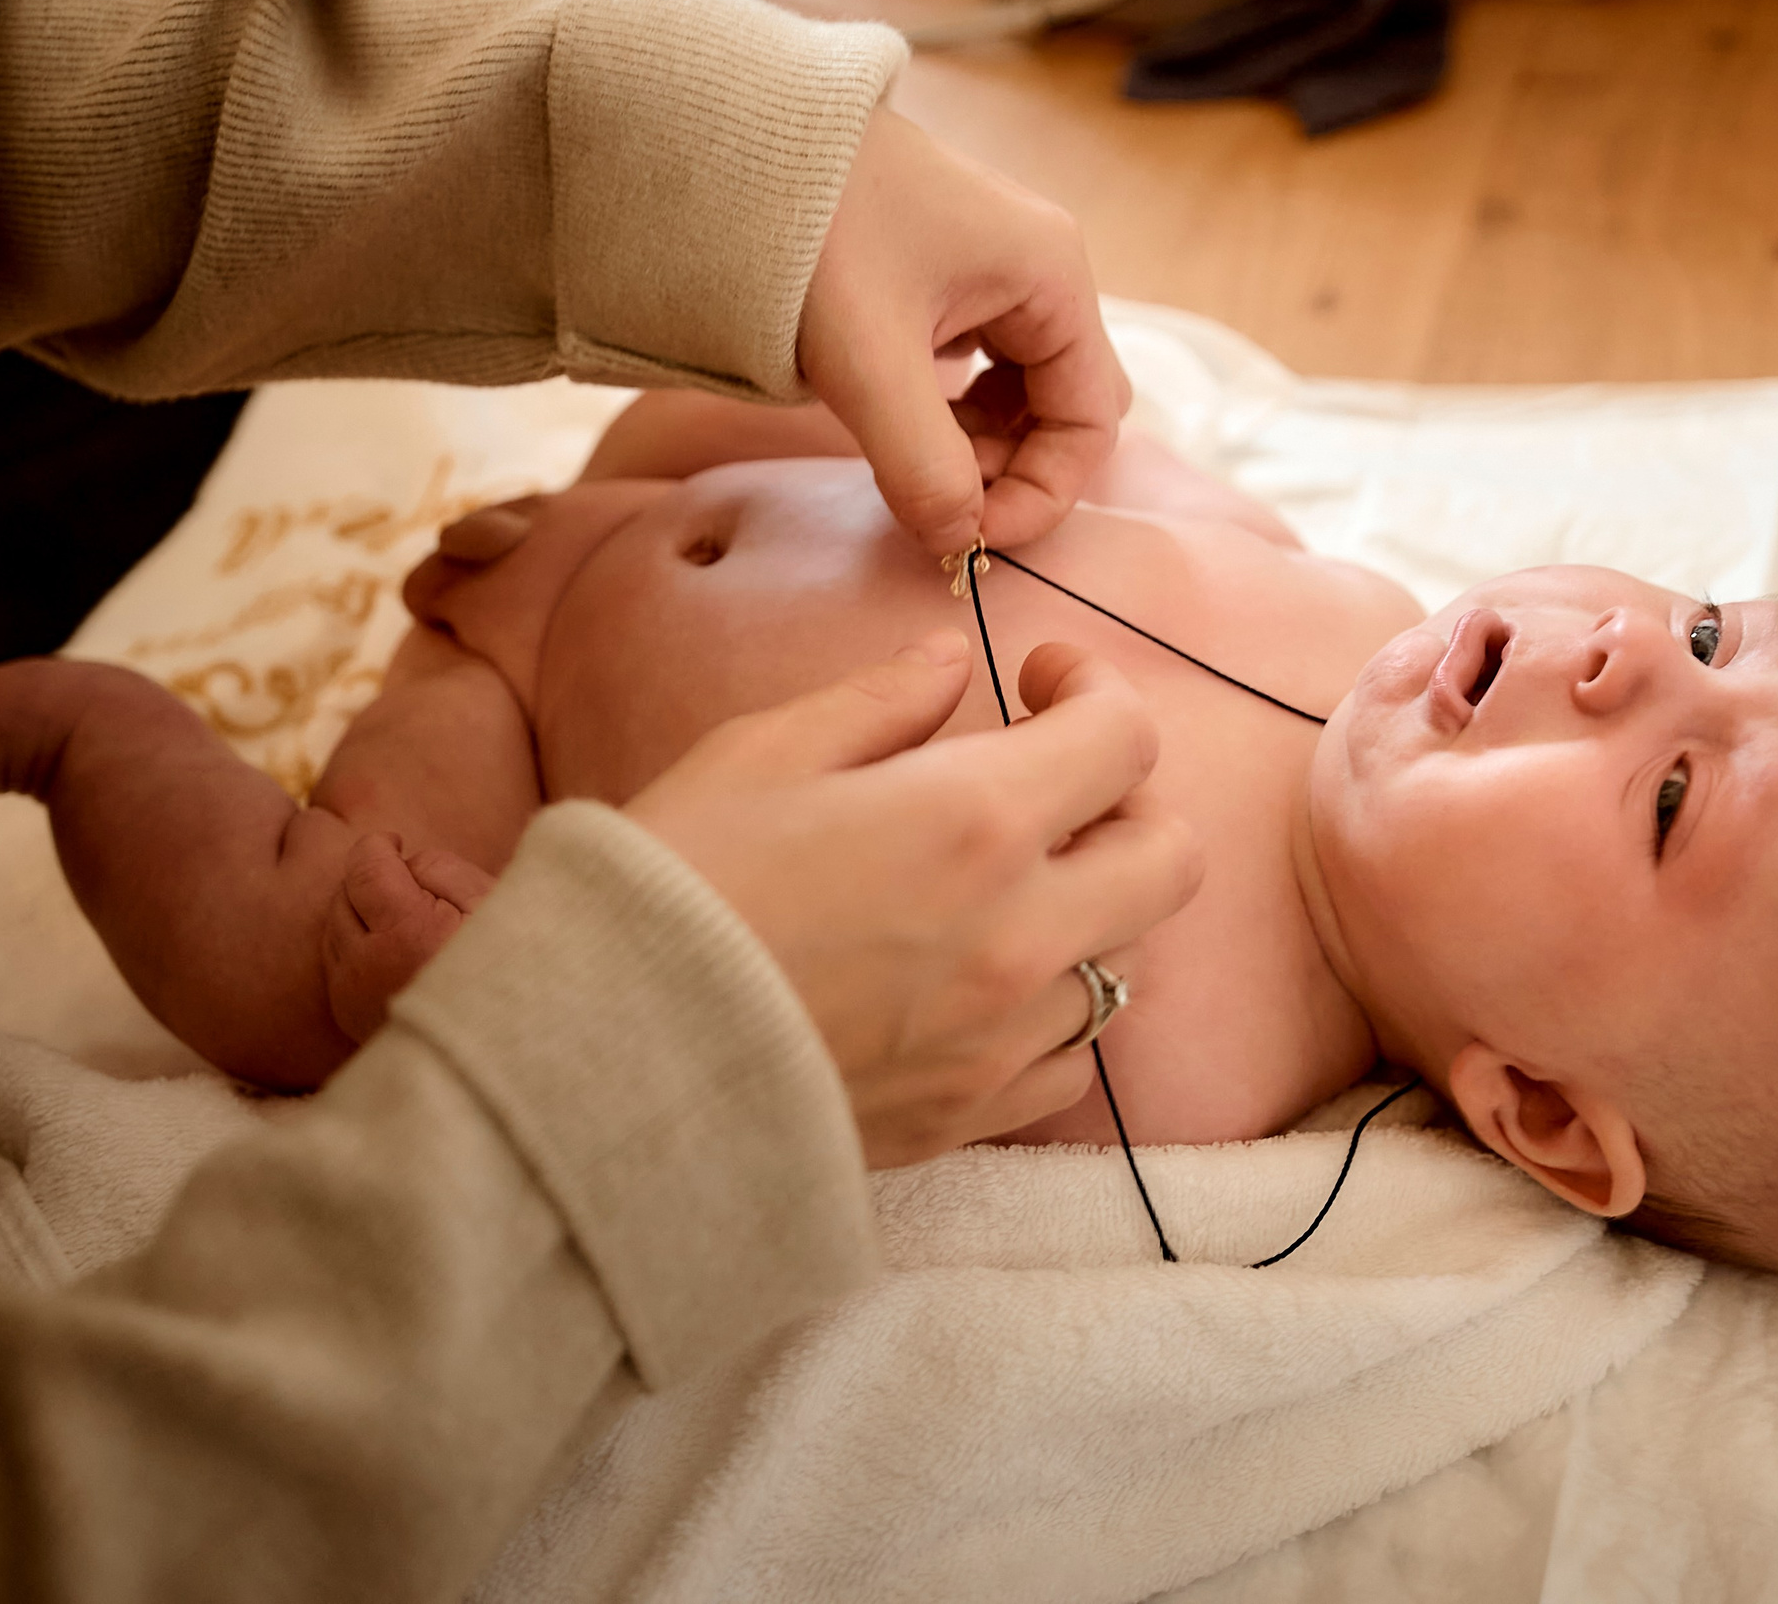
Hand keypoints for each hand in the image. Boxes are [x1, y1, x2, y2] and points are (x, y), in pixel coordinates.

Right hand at [625, 633, 1201, 1165]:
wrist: (608, 1067)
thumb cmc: (672, 887)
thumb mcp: (759, 755)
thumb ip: (878, 701)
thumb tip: (950, 661)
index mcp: (975, 820)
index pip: (1125, 741)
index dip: (1095, 692)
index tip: (1040, 682)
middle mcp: (1022, 932)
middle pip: (1170, 857)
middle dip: (1128, 803)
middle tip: (1051, 784)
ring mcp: (1006, 1036)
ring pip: (1129, 962)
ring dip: (1092, 911)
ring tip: (1007, 889)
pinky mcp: (974, 1116)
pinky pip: (1074, 1062)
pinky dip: (1055, 1012)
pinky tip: (988, 984)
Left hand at [799, 109, 1130, 558]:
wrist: (731, 139)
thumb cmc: (809, 229)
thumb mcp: (868, 362)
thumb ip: (922, 465)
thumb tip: (956, 543)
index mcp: (1052, 276)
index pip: (1092, 421)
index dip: (1042, 494)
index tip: (970, 536)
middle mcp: (1039, 269)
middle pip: (1064, 407)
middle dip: (1011, 469)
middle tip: (933, 497)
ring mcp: (992, 270)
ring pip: (1018, 391)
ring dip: (975, 445)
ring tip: (904, 460)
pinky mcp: (945, 276)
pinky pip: (976, 366)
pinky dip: (946, 412)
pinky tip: (891, 418)